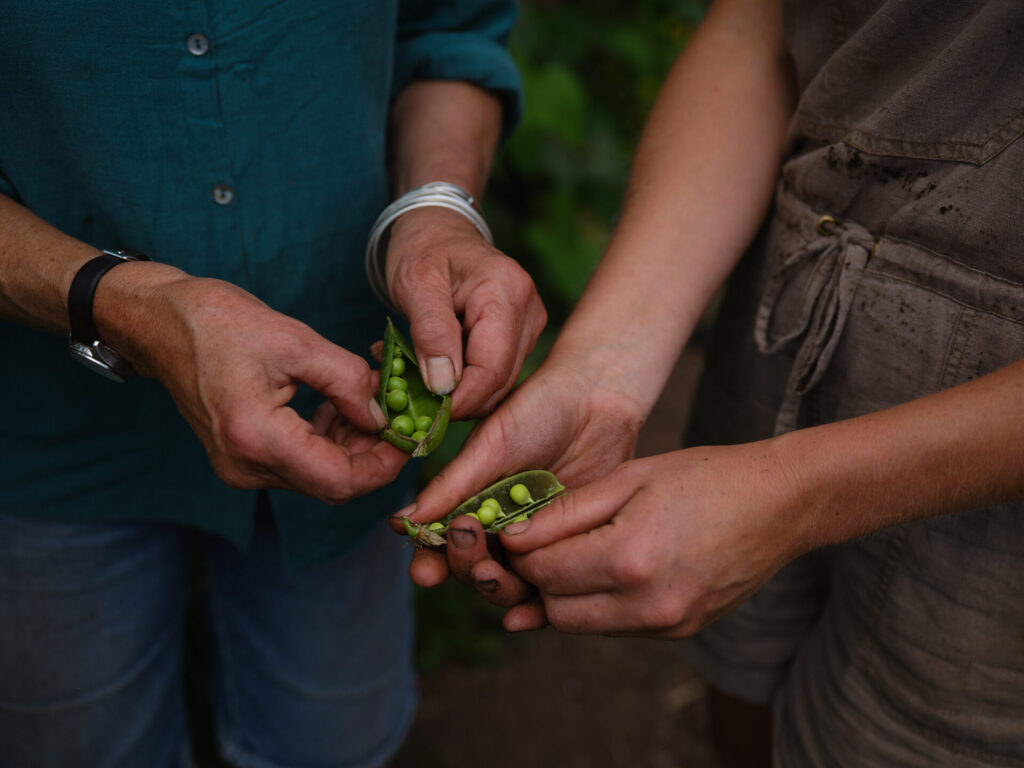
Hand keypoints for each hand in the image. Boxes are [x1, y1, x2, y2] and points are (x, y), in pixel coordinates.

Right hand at [111, 274, 407, 502]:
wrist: (158, 322)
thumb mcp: (296, 341)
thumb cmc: (217, 321)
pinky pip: (298, 463)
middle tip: (396, 413)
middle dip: (372, 452)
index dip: (384, 464)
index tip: (411, 434)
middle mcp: (246, 466)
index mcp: (257, 438)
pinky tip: (335, 406)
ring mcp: (240, 467)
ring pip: (318, 475)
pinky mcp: (241, 458)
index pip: (340, 481)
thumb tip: (385, 414)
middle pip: (332, 484)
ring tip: (364, 399)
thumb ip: (348, 382)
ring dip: (351, 445)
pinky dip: (326, 441)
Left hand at [385, 207, 545, 418]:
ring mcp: (529, 325)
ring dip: (458, 391)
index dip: (461, 398)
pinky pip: (495, 373)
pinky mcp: (520, 336)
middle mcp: (529, 310)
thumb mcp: (415, 282)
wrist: (438, 230)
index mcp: (507, 291)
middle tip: (412, 399)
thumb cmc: (424, 248)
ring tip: (416, 377)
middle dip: (459, 399)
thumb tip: (444, 385)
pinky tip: (434, 369)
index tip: (426, 413)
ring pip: (499, 383)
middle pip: (500, 380)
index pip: (492, 367)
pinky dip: (464, 381)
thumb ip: (431, 331)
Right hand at [401, 355, 647, 598]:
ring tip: (494, 575)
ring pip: (510, 586)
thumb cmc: (536, 410)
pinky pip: (553, 589)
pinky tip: (524, 617)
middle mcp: (500, 528)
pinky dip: (536, 610)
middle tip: (471, 551)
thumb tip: (404, 522)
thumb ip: (451, 486)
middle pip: (474, 571)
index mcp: (472, 503)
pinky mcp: (573, 549)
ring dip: (496, 589)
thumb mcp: (489, 445)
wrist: (596, 398)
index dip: (430, 561)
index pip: (443, 544)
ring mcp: (537, 541)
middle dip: (465, 569)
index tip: (425, 570)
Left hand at [496, 443, 806, 635]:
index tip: (515, 530)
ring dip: (567, 595)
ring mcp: (667, 625)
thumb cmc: (703, 478)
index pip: (544, 571)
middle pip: (557, 610)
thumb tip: (513, 537)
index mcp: (630, 559)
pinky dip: (600, 604)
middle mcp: (647, 605)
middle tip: (538, 545)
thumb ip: (566, 512)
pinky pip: (617, 627)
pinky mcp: (680, 633)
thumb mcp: (629, 478)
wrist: (779, 504)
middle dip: (538, 579)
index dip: (520, 551)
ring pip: (583, 625)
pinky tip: (607, 569)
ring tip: (572, 554)